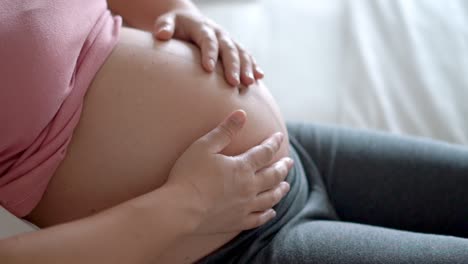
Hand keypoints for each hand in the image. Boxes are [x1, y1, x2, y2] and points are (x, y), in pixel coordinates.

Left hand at [153, 9, 263, 86]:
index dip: (209, 53)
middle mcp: (219, 33)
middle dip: (232, 66)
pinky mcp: (235, 47)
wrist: (190, 20)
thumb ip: (164, 26)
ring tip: (249, 84)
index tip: (208, 69)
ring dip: (247, 68)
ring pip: (241, 53)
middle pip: (228, 49)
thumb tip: (161, 34)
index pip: (207, 40)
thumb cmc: (175, 26)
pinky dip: (254, 66)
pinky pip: (247, 56)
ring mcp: (229, 40)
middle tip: (234, 83)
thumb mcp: (167, 22)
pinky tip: (259, 78)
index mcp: (202, 27)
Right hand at [165, 110, 291, 234]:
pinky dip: (268, 214)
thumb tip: (242, 113)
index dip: (273, 142)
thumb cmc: (189, 175)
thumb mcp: (204, 146)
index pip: (265, 152)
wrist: (181, 209)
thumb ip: (225, 130)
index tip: (279, 136)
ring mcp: (245, 206)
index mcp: (242, 167)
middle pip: (273, 175)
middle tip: (290, 162)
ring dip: (280, 190)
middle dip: (283, 167)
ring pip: (271, 198)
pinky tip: (271, 212)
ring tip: (286, 186)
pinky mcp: (237, 221)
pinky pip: (258, 219)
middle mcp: (249, 187)